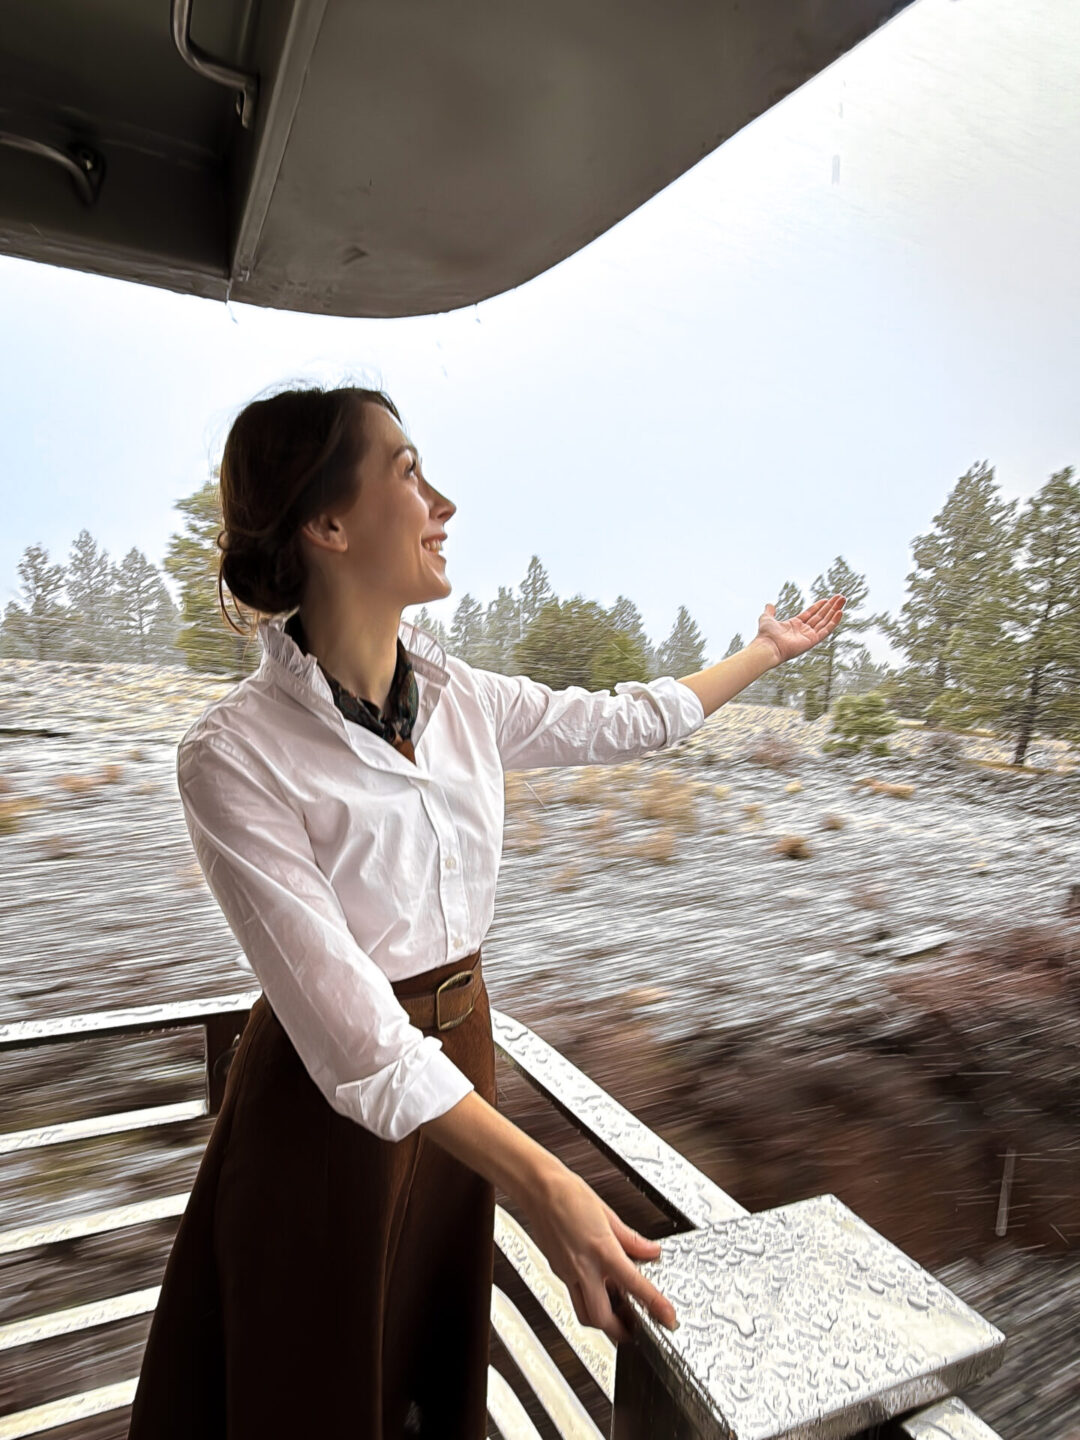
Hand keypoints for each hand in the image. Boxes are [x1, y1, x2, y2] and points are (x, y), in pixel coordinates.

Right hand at [522, 1164, 675, 1344]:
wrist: (538, 1189)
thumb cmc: (568, 1194)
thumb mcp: (608, 1213)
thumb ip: (631, 1239)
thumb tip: (651, 1251)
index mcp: (601, 1249)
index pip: (634, 1284)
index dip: (654, 1304)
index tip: (667, 1317)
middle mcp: (583, 1267)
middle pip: (601, 1318)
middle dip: (620, 1332)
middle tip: (636, 1330)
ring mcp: (567, 1272)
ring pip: (583, 1314)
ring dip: (602, 1322)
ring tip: (617, 1315)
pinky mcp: (557, 1272)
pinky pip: (574, 1297)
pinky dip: (588, 1301)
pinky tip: (598, 1289)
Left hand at [754, 594, 845, 665]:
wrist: (767, 646)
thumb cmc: (766, 635)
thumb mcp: (766, 618)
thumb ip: (769, 612)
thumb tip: (769, 605)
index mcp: (794, 625)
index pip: (810, 614)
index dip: (819, 606)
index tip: (827, 599)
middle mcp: (803, 630)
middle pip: (820, 616)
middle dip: (831, 606)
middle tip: (841, 597)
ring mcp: (809, 636)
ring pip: (825, 621)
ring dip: (835, 610)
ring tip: (843, 601)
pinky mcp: (813, 641)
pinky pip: (826, 630)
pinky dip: (834, 621)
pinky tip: (840, 612)